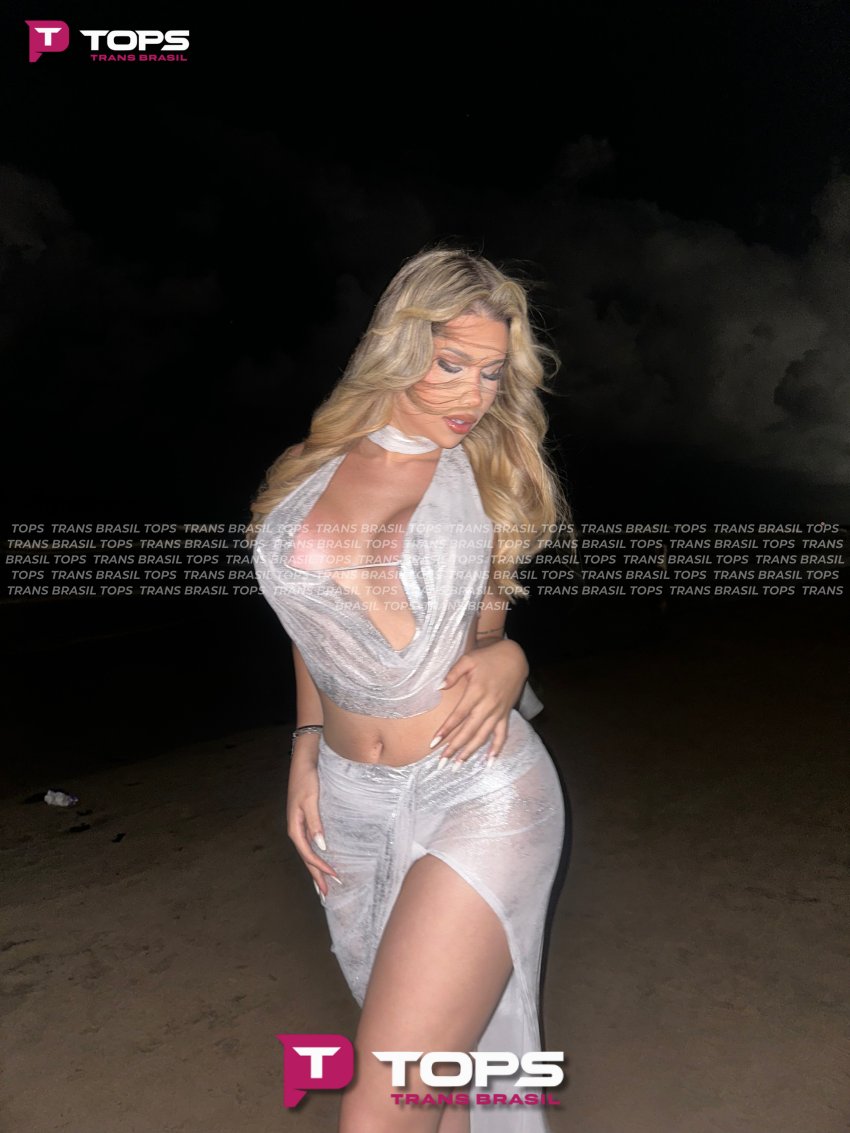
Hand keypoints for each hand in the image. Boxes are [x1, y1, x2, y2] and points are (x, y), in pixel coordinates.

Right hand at [286, 753, 340, 897]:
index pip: (309, 854)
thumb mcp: (311, 800)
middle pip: (307, 858)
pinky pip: (311, 843)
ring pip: (308, 852)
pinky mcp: (306, 819)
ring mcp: (300, 825)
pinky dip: (317, 855)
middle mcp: (297, 829)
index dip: (321, 868)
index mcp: (295, 827)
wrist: (304, 760)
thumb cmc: (308, 778)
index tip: (335, 877)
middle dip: (317, 876)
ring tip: (324, 884)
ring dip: (316, 868)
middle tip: (327, 894)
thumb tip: (321, 846)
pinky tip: (323, 859)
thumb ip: (315, 823)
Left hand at [430, 639, 528, 767]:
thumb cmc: (489, 657)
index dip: (446, 730)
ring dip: (470, 752)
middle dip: (454, 748)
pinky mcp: (506, 714)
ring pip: (483, 736)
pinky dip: (497, 749)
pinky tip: (489, 763)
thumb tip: (438, 687)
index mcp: (477, 692)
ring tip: (458, 765)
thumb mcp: (469, 659)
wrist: (515, 657)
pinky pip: (502, 735)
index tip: (433, 743)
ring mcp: (498, 712)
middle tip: (441, 763)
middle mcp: (488, 705)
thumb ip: (453, 673)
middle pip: (469, 731)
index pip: (458, 716)